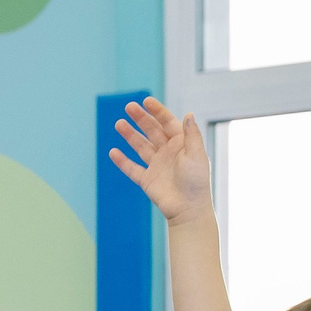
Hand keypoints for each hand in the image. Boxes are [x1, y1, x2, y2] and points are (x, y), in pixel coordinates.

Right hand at [109, 97, 212, 223]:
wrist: (188, 209)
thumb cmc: (197, 182)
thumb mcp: (197, 154)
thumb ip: (191, 134)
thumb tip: (188, 113)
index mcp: (181, 143)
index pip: (167, 122)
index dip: (157, 111)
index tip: (146, 101)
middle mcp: (168, 152)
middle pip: (151, 131)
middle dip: (140, 118)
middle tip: (128, 107)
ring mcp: (156, 165)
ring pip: (140, 146)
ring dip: (129, 135)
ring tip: (119, 124)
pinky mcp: (147, 180)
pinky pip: (132, 168)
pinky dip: (122, 161)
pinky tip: (113, 151)